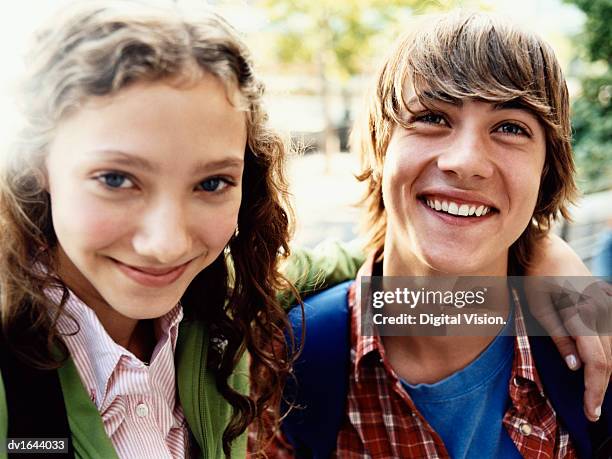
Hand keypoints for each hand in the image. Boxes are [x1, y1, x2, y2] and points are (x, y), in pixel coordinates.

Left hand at [527, 233, 611, 421]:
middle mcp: (601, 311)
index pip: (598, 363)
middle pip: (610, 360)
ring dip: (605, 374)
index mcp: (584, 314)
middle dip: (601, 387)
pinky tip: (594, 369)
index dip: (595, 390)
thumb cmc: (534, 276)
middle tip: (589, 411)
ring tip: (591, 395)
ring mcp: (606, 306)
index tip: (589, 411)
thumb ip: (559, 337)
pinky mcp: (604, 304)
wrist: (545, 247)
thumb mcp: (538, 307)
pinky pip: (610, 337)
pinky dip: (606, 357)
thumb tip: (575, 367)